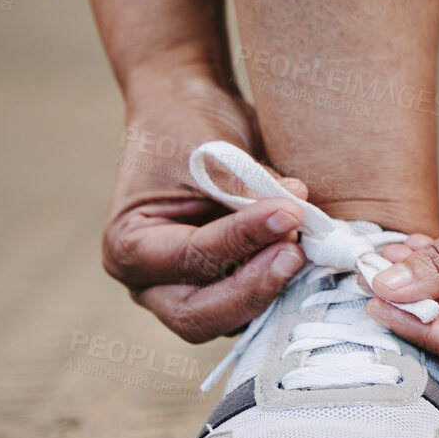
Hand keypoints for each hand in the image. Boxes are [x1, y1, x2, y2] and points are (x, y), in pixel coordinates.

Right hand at [103, 64, 307, 342]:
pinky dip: (283, 286)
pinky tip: (309, 256)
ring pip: (233, 320)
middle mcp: (153, 283)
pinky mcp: (228, 289)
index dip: (242, 239)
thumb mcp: (208, 152)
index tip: (288, 211)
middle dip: (253, 289)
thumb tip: (296, 209)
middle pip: (200, 317)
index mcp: (129, 247)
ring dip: (273, 289)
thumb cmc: (186, 130)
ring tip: (304, 246)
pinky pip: (257, 305)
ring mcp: (191, 292)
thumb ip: (246, 187)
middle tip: (295, 253)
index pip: (189, 257)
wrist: (191, 117)